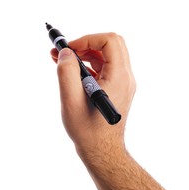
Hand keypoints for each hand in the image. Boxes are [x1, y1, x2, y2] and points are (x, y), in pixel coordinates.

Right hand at [50, 33, 135, 156]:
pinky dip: (87, 65)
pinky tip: (71, 72)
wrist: (101, 151)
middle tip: (65, 52)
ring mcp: (122, 83)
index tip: (69, 49)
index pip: (109, 41)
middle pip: (110, 45)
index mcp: (119, 77)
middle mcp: (125, 77)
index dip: (87, 39)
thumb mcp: (71, 100)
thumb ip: (66, 72)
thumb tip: (66, 52)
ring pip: (106, 55)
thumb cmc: (87, 130)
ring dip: (85, 53)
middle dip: (85, 43)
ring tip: (62, 60)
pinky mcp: (116, 88)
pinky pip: (104, 68)